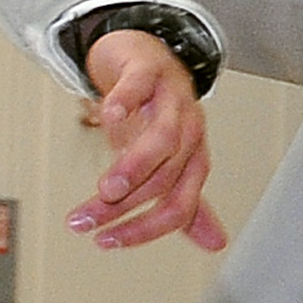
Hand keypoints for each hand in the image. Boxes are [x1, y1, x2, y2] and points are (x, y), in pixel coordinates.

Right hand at [73, 30, 225, 252]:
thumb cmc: (159, 112)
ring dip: (134, 167)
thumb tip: (215, 244)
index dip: (146, 229)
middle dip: (125, 205)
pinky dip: (126, 101)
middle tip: (88, 221)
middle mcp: (189, 133)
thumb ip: (187, 202)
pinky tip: (108, 116)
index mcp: (194, 160)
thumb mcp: (171, 161)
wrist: (149, 58)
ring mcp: (171, 101)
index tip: (107, 242)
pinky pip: (141, 87)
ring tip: (107, 188)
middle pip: (165, 177)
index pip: (180, 205)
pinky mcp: (149, 71)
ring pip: (162, 138)